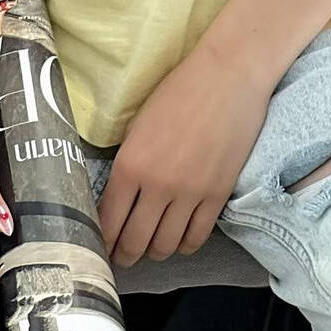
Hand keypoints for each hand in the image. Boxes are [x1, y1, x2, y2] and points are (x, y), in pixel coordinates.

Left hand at [96, 39, 271, 266]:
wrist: (228, 74)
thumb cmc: (180, 89)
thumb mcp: (139, 123)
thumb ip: (128, 162)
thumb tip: (117, 197)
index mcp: (131, 164)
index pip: (108, 221)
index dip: (103, 240)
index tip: (101, 247)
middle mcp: (158, 185)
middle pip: (135, 242)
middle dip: (125, 254)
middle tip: (123, 255)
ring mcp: (190, 194)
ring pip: (165, 246)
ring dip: (155, 251)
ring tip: (151, 245)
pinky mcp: (217, 196)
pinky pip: (196, 238)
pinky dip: (184, 244)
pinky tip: (179, 237)